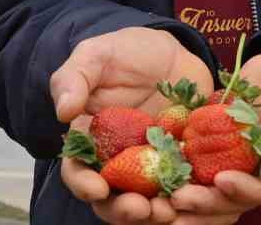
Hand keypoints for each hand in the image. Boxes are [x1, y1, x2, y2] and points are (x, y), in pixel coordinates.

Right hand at [51, 28, 211, 220]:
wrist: (172, 51)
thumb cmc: (126, 52)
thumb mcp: (96, 55)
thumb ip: (74, 79)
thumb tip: (63, 112)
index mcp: (90, 141)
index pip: (78, 171)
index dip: (84, 185)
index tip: (98, 190)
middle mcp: (118, 162)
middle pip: (113, 198)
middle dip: (124, 211)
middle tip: (142, 210)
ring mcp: (151, 166)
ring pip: (148, 201)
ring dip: (155, 213)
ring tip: (169, 211)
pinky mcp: (182, 164)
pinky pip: (184, 187)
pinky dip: (189, 197)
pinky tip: (197, 196)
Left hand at [167, 45, 260, 223]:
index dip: (248, 190)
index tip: (222, 180)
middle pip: (240, 198)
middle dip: (210, 202)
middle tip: (180, 197)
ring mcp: (247, 165)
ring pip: (218, 191)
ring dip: (193, 197)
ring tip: (165, 198)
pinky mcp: (225, 152)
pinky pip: (203, 168)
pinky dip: (183, 173)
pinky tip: (159, 177)